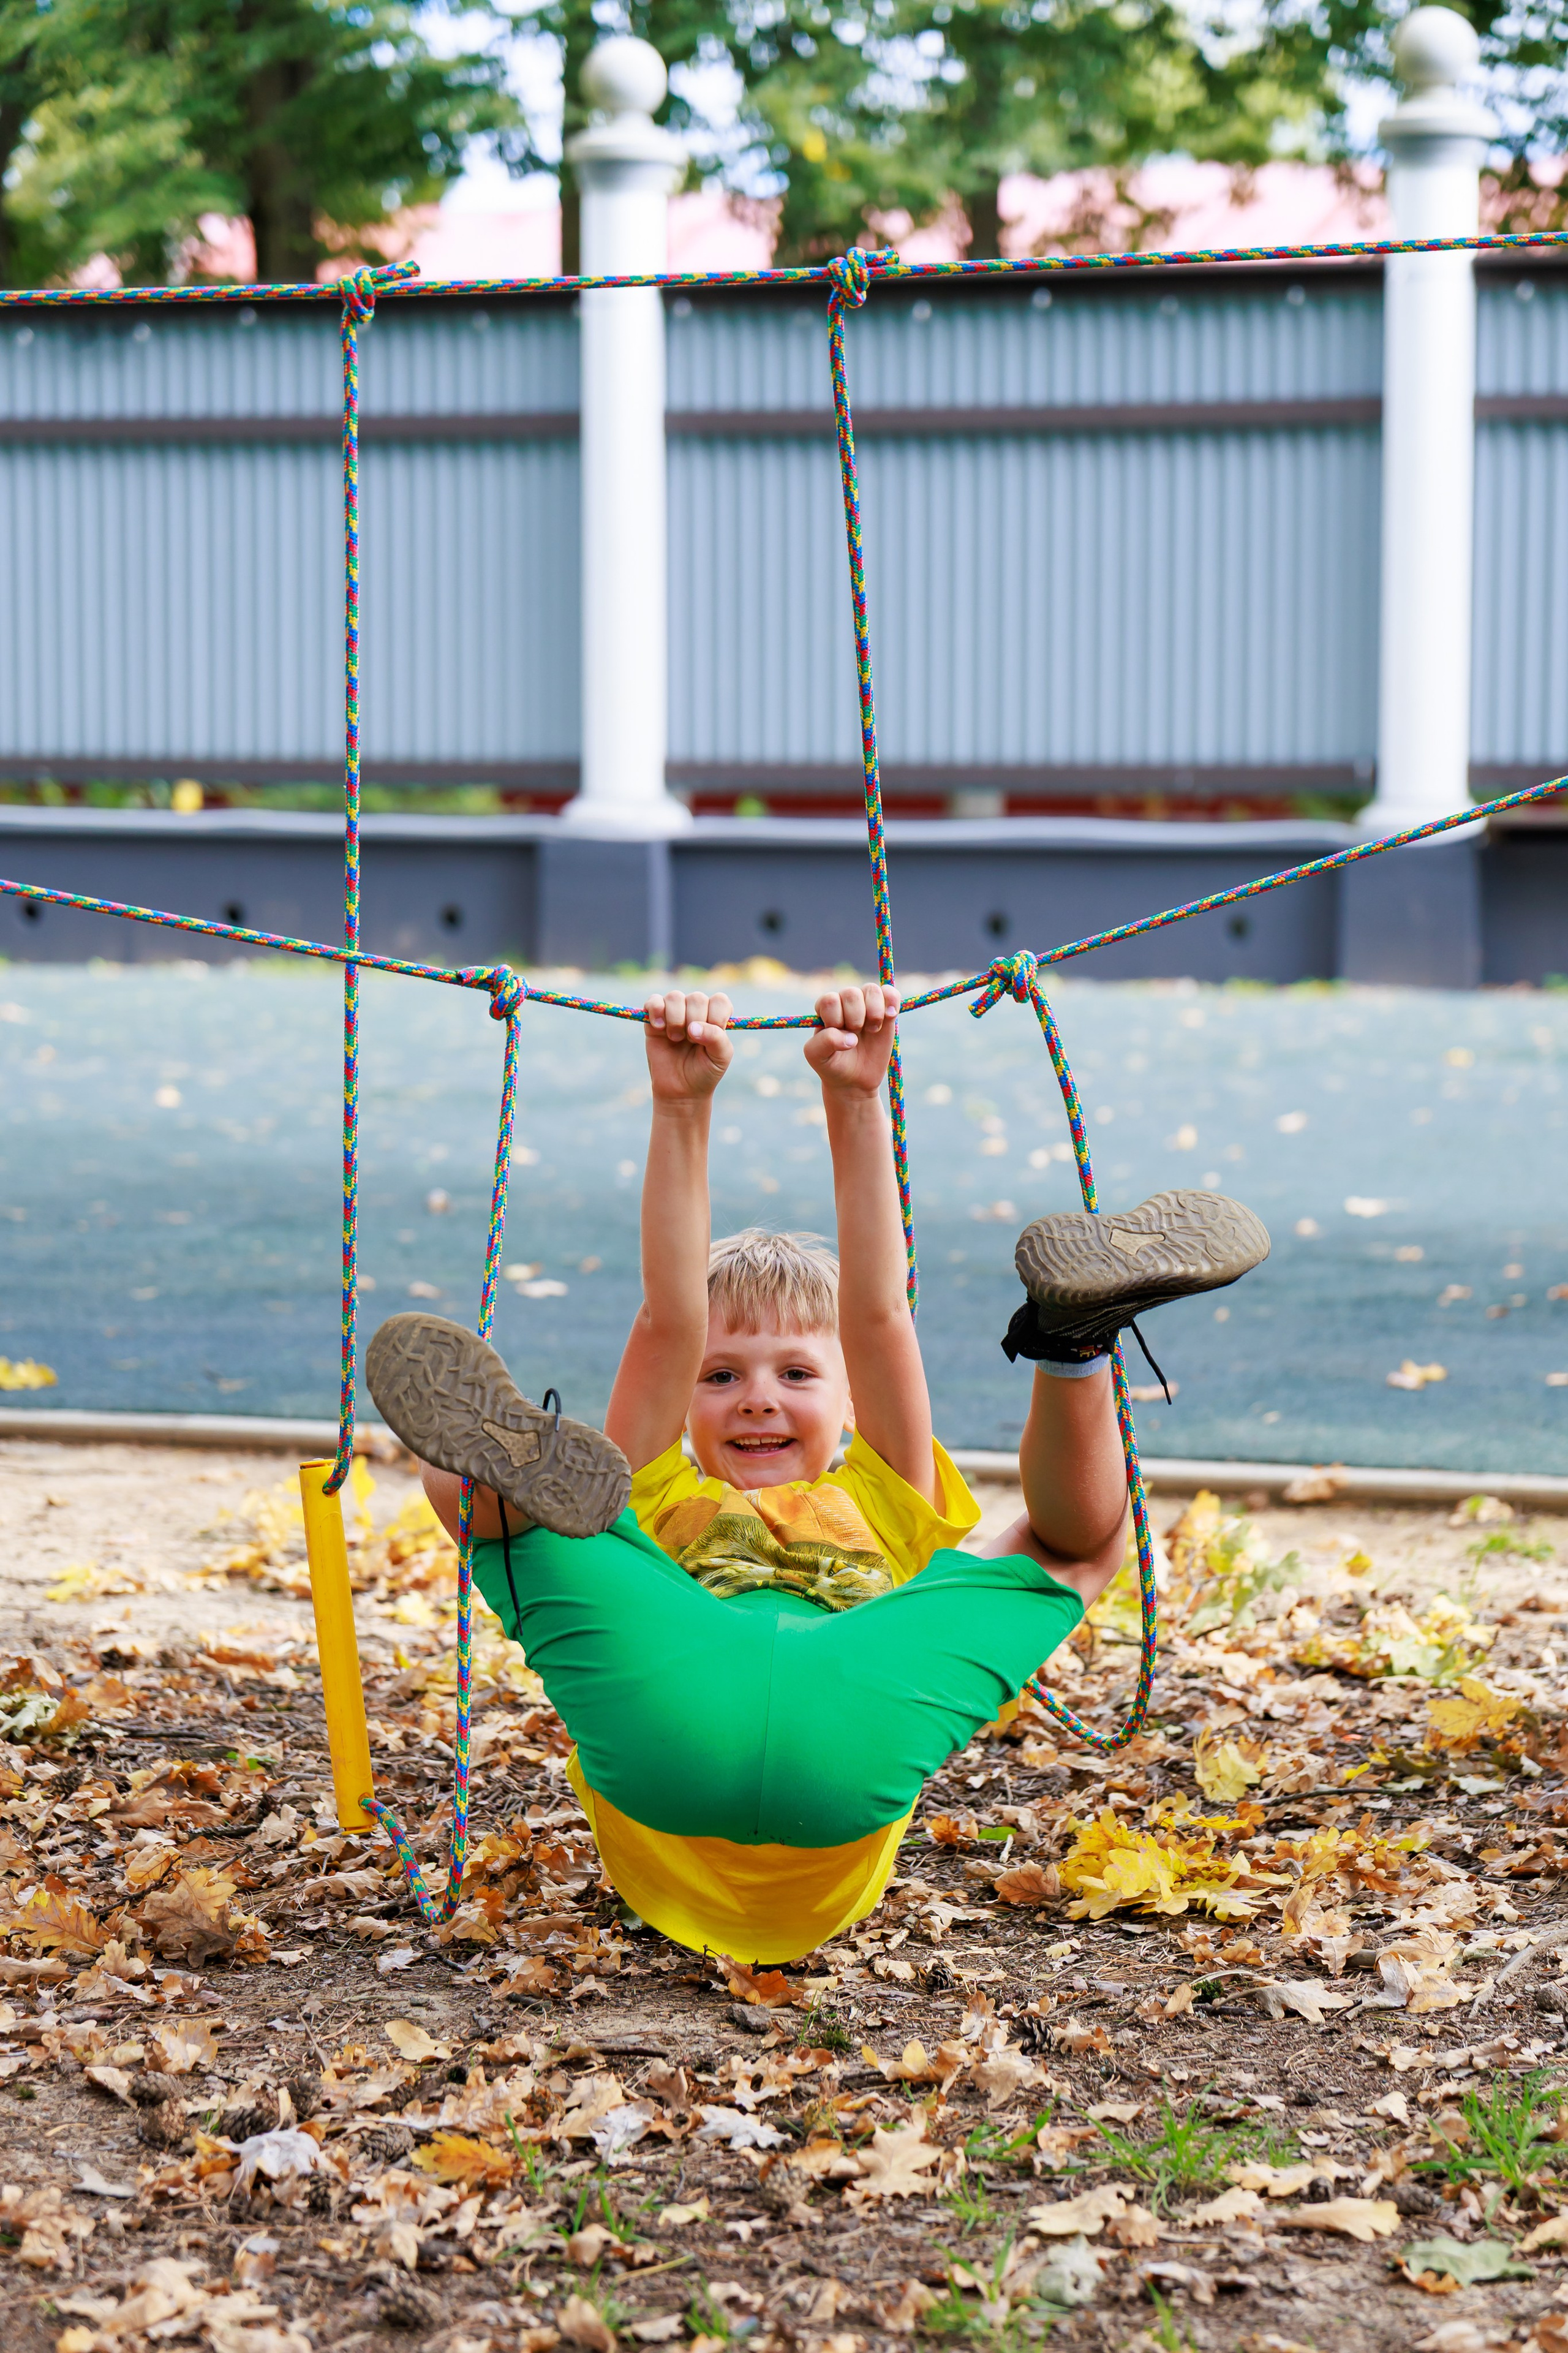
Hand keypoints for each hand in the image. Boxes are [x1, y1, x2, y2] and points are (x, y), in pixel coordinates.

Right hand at [644, 990, 733, 1101]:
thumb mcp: (720, 1057)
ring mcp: (674, 1013)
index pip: (719, 1000)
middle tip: (691, 1042)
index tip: (711, 1037)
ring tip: (675, 1039)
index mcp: (715, 1016)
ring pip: (674, 997)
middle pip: (696, 998)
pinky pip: (654, 1001)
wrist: (681, 1090)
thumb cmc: (704, 1071)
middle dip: (695, 1021)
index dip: (716, 1016)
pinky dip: (656, 1011)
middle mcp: (696, 1010)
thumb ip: (716, 1038)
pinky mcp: (654, 1018)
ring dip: (676, 1019)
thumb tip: (693, 1027)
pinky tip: (659, 1028)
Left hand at [804, 983, 899, 1097]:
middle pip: (851, 994)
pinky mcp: (886, 1011)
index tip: (838, 1034)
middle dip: (855, 1018)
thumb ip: (824, 1042)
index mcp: (825, 1009)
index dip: (836, 1019)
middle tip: (855, 1035)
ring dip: (873, 1013)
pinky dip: (892, 1000)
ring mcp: (866, 1005)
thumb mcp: (817, 1057)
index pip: (830, 1000)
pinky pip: (891, 993)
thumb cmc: (832, 1064)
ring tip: (872, 1031)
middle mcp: (845, 1002)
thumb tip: (851, 1037)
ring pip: (872, 990)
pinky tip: (890, 1016)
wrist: (854, 1079)